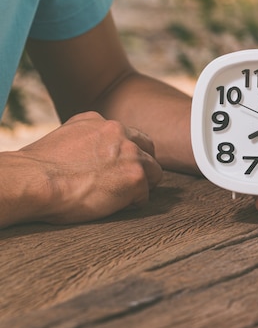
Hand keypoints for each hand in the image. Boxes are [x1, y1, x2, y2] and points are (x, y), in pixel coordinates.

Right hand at [2, 111, 162, 225]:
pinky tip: (113, 206)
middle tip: (126, 183)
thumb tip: (94, 153)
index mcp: (99, 121)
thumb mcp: (65, 138)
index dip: (126, 154)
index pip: (128, 136)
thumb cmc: (39, 169)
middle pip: (148, 150)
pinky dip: (132, 203)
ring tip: (120, 197)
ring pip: (154, 172)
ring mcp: (130, 154)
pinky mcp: (135, 177)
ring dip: (141, 185)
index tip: (118, 168)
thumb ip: (87, 139)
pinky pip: (144, 196)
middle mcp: (119, 132)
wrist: (35, 181)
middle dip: (141, 166)